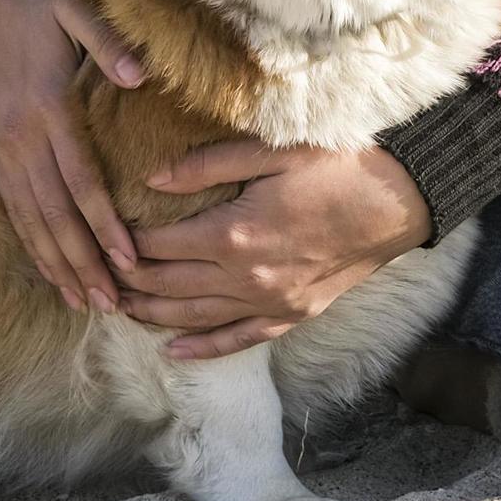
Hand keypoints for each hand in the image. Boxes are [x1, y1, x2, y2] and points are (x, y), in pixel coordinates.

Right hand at [0, 0, 146, 312]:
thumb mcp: (76, 3)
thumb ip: (107, 40)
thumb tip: (139, 76)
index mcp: (46, 106)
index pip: (80, 181)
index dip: (104, 224)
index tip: (129, 260)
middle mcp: (20, 135)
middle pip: (54, 214)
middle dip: (83, 262)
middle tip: (111, 305)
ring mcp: (3, 143)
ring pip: (30, 218)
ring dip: (57, 263)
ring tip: (84, 302)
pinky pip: (13, 204)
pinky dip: (31, 241)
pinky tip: (49, 269)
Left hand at [118, 141, 432, 359]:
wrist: (403, 200)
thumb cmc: (341, 164)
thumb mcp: (273, 149)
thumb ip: (207, 164)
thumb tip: (150, 178)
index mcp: (234, 234)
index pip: (157, 246)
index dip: (123, 242)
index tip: (101, 233)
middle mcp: (246, 278)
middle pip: (167, 286)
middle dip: (127, 281)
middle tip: (97, 274)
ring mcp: (270, 302)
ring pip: (193, 319)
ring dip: (151, 315)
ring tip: (118, 308)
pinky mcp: (293, 314)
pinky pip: (238, 340)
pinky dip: (201, 348)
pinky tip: (172, 350)